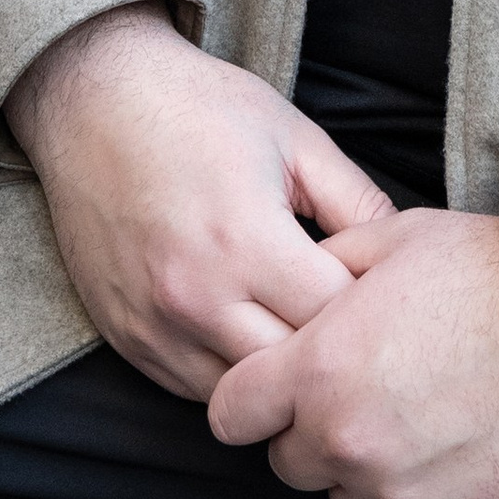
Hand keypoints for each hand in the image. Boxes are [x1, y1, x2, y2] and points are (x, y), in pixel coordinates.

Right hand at [4, 5, 393, 402]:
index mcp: (246, 241)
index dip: (366, 308)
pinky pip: (191, 391)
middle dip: (328, 351)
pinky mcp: (126, 340)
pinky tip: (249, 333)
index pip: (333, 319)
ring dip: (277, 374)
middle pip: (290, 370)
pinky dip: (228, 375)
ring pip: (240, 397)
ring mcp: (154, 327)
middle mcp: (195, 298)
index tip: (376, 289)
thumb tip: (401, 252)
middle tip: (349, 321)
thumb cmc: (202, 109)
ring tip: (298, 331)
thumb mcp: (296, 137)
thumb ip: (355, 200)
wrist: (97, 100)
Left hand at [209, 204, 498, 498]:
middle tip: (369, 385)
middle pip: (287, 461)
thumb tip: (298, 281)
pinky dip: (417, 492)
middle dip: (314, 426)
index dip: (253, 393)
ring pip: (343, 496)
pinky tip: (454, 441)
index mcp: (321, 369)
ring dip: (365, 464)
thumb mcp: (402, 237)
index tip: (280, 382)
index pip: (232, 413)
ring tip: (420, 411)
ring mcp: (394, 492)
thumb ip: (330, 264)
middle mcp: (346, 441)